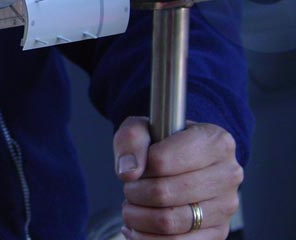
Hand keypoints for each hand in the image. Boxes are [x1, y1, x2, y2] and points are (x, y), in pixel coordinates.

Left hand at [113, 117, 242, 239]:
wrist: (184, 161)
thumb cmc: (163, 143)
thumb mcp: (143, 128)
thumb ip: (131, 139)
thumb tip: (129, 172)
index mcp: (215, 141)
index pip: (162, 160)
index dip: (140, 167)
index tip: (137, 167)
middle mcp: (228, 174)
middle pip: (164, 193)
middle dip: (135, 193)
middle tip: (130, 189)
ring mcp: (226, 206)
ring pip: (170, 223)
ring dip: (138, 218)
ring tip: (132, 208)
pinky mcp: (219, 232)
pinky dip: (146, 239)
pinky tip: (137, 228)